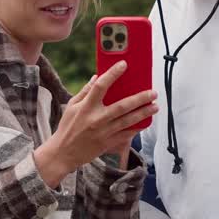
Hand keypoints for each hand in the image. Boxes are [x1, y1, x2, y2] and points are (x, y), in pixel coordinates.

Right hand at [33, 61, 156, 186]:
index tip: (124, 64)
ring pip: (128, 121)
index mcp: (86, 107)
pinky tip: (146, 122)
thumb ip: (85, 91)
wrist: (63, 153)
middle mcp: (96, 119)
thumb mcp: (71, 106)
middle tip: (153, 92)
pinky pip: (126, 135)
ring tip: (155, 106)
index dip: (112, 74)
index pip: (100, 86)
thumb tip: (97, 76)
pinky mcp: (108, 143)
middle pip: (122, 106)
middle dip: (140, 99)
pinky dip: (137, 128)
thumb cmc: (67, 127)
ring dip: (143, 113)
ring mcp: (104, 133)